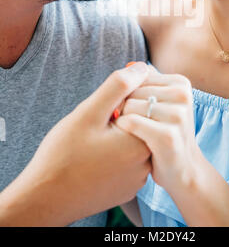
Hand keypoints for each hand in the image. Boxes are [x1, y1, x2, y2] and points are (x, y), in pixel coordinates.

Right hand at [0, 62, 151, 226]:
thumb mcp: (89, 112)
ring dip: (117, 134)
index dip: (121, 99)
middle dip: (120, 116)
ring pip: (133, 140)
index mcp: (142, 143)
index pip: (145, 103)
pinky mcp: (127, 188)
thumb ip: (119, 86)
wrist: (45, 199)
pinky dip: (115, 152)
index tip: (101, 111)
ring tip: (91, 143)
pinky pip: (127, 160)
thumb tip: (142, 67)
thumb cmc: (64, 155)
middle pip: (140, 122)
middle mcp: (147, 164)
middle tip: (93, 128)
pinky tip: (94, 157)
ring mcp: (137, 180)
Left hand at [116, 66, 199, 195]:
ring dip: (123, 120)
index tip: (138, 110)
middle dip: (125, 107)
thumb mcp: (161, 102)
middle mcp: (183, 95)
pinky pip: (130, 122)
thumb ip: (147, 81)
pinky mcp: (168, 136)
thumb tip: (128, 65)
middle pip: (131, 90)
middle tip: (137, 125)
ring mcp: (178, 116)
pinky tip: (131, 139)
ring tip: (137, 133)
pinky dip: (123, 130)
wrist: (183, 170)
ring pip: (128, 106)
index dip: (128, 94)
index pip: (137, 76)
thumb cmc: (165, 132)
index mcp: (181, 83)